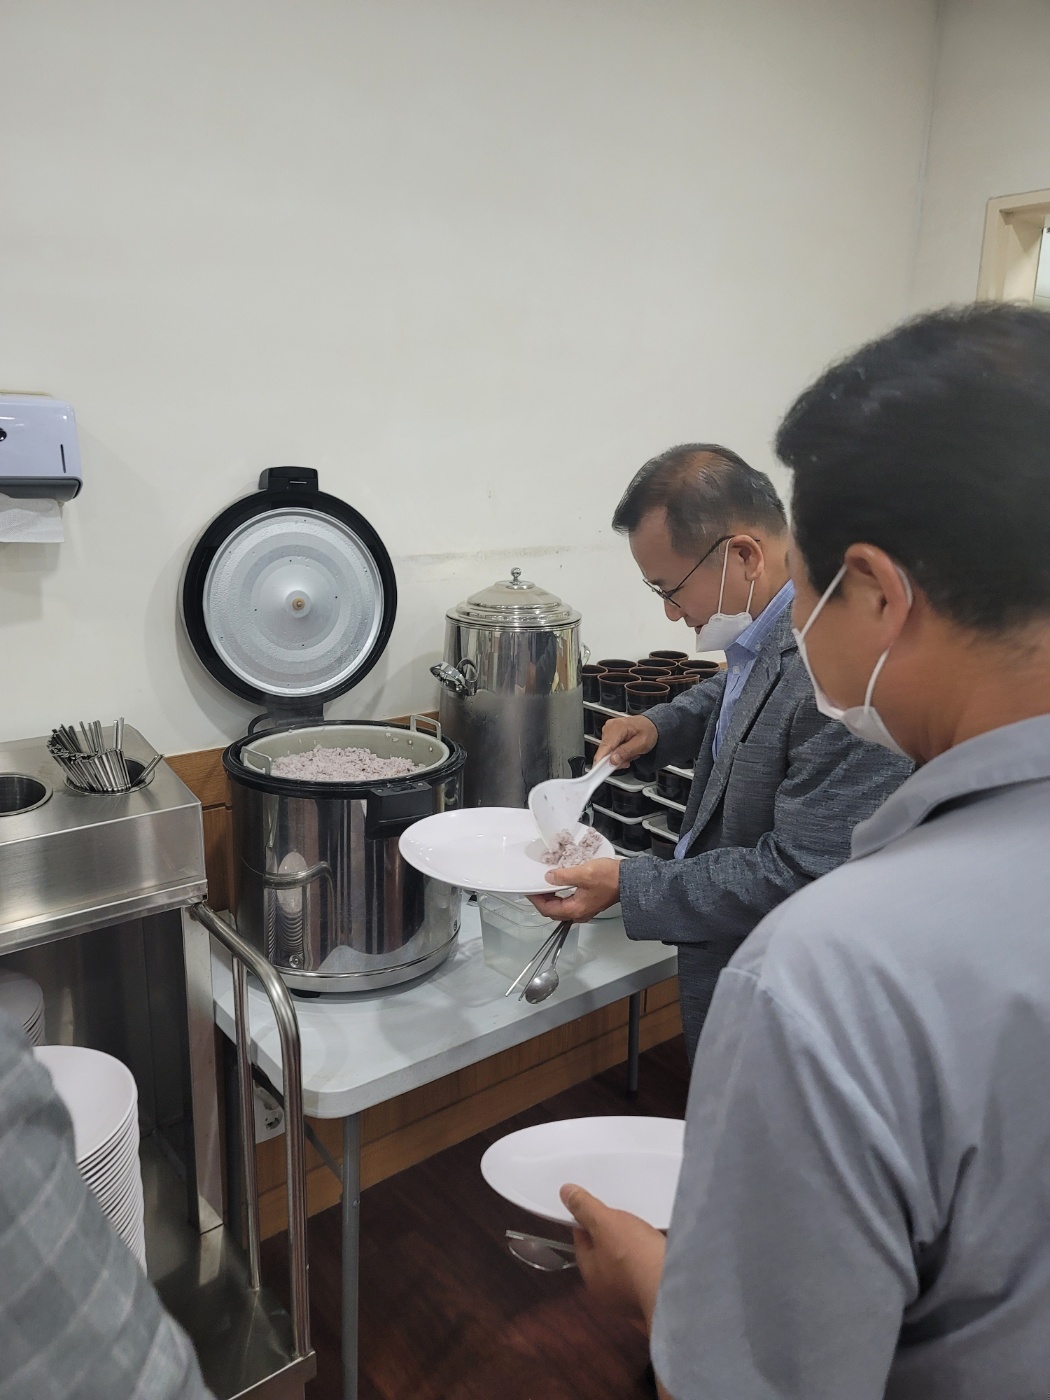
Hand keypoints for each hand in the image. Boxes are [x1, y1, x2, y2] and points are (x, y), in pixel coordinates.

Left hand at [529, 857, 620, 921]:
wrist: (630, 880)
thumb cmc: (609, 877)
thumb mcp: (583, 873)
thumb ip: (563, 876)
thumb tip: (548, 878)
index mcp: (575, 909)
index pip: (547, 909)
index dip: (535, 899)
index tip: (529, 889)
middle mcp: (579, 913)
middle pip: (553, 911)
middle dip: (542, 900)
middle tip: (535, 886)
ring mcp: (585, 910)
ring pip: (561, 908)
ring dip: (551, 897)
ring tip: (546, 883)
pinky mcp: (589, 903)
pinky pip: (569, 903)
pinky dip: (561, 896)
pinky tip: (560, 884)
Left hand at [560, 1183, 666, 1327]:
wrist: (673, 1283)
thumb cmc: (634, 1258)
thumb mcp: (604, 1223)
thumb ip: (584, 1208)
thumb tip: (566, 1193)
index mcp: (591, 1275)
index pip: (583, 1242)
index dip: (587, 1221)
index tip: (594, 1206)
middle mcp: (610, 1291)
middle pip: (606, 1253)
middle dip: (613, 1234)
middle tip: (622, 1216)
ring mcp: (635, 1294)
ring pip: (629, 1262)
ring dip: (635, 1247)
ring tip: (643, 1228)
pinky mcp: (657, 1293)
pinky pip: (650, 1269)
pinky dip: (653, 1257)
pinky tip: (660, 1245)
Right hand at [594, 715, 657, 768]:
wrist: (649, 725)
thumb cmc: (648, 730)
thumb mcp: (642, 743)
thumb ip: (626, 752)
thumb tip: (613, 760)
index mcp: (617, 727)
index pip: (605, 747)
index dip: (601, 761)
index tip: (601, 772)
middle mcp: (609, 727)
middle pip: (605, 752)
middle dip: (616, 760)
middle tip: (629, 757)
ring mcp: (607, 731)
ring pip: (606, 753)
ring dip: (617, 757)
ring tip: (630, 751)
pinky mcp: (608, 735)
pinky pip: (608, 750)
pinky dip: (617, 753)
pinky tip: (625, 749)